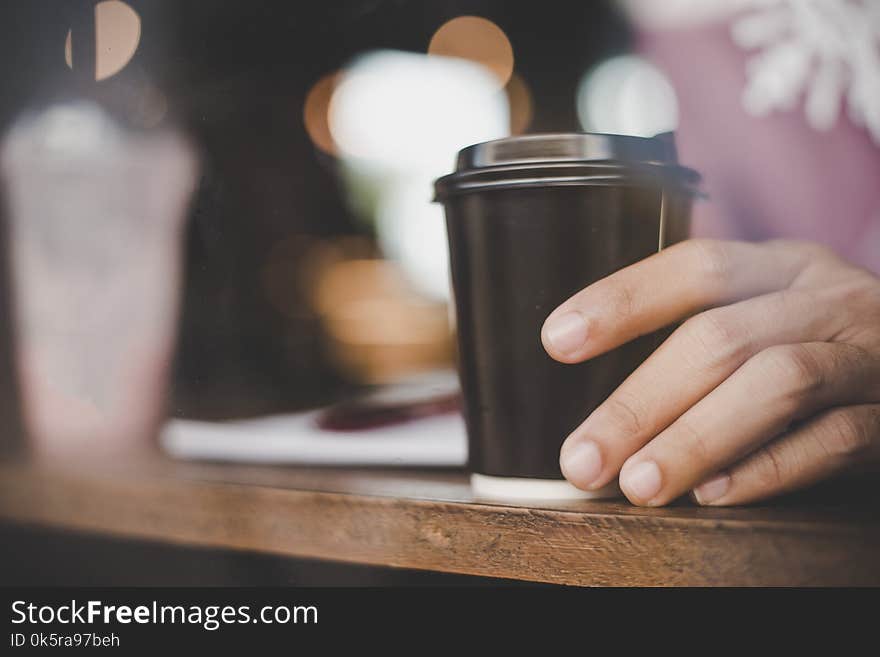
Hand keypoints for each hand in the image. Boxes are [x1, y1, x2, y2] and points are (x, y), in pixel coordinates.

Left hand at [541, 239, 879, 505]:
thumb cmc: (829, 351)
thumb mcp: (776, 320)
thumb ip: (710, 346)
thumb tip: (608, 420)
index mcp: (784, 269)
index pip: (697, 268)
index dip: (624, 299)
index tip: (557, 340)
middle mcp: (829, 300)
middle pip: (721, 337)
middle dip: (641, 402)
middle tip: (583, 459)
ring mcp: (870, 355)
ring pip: (778, 382)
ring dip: (696, 437)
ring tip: (638, 484)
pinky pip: (837, 439)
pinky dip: (770, 468)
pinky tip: (714, 494)